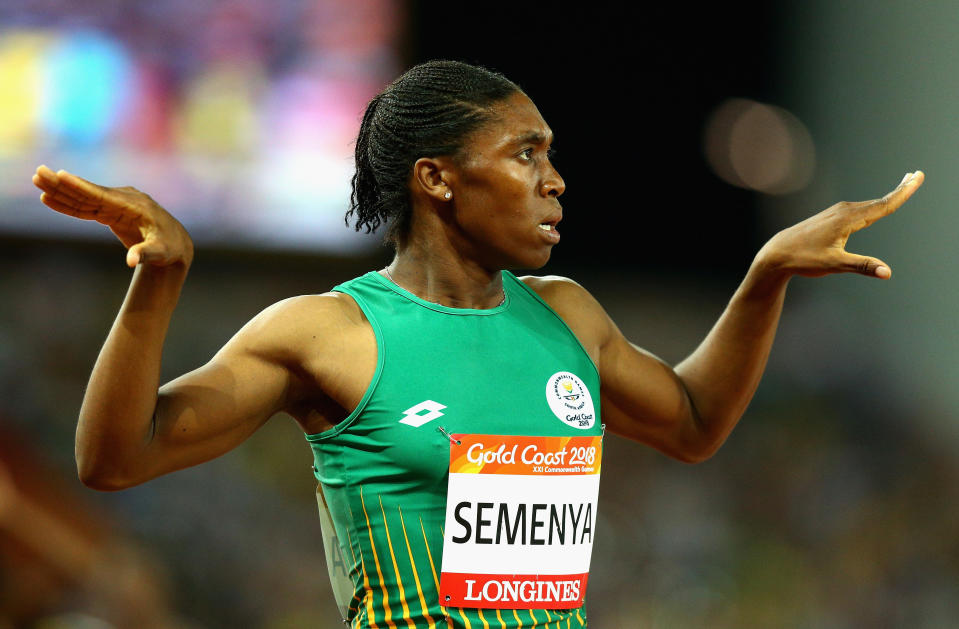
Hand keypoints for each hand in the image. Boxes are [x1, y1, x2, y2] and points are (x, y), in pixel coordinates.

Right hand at [32, 165, 193, 267]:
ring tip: (37, 180)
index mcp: (135, 206)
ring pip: (85, 198)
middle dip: (63, 184)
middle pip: (89, 193)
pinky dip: (69, 203)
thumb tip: (131, 261)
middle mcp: (124, 200)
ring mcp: (117, 204)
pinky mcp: (112, 211)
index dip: (81, 188)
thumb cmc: (169, 249)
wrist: (176, 244)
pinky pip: (87, 207)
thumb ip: (145, 254)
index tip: (62, 176)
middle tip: (39, 173)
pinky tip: (50, 198)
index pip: (103, 196)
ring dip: (61, 191)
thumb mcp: (160, 253)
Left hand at [757, 170, 924, 279]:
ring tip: (904, 184)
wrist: (777, 253)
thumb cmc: (803, 259)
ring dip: (887, 196)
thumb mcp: (835, 265)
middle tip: (917, 175)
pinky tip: (876, 206)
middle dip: (899, 189)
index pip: (883, 205)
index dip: (903, 192)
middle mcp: (843, 211)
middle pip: (879, 201)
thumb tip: (887, 272)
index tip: (917, 177)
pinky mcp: (830, 217)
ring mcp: (836, 213)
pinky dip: (872, 204)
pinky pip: (858, 209)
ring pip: (868, 204)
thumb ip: (863, 266)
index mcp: (848, 220)